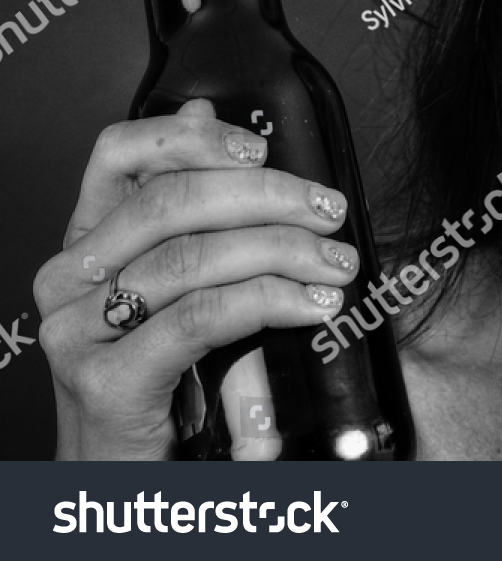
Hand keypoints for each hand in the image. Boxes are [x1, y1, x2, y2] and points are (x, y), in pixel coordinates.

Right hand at [32, 98, 358, 459]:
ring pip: (194, 259)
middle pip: (171, 202)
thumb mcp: (176, 282)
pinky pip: (203, 318)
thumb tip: (210, 116)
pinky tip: (312, 306)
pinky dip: (271, 303)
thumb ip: (188, 203)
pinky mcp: (108, 382)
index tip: (260, 147)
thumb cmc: (160, 378)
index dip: (192, 138)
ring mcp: (80, 333)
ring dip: (284, 252)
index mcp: (86, 243)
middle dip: (268, 197)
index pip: (117, 155)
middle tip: (329, 213)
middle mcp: (70, 281)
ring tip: (336, 266)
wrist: (124, 480)